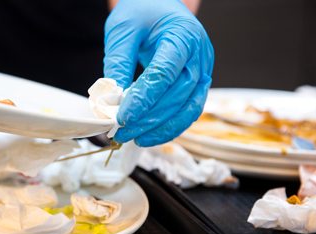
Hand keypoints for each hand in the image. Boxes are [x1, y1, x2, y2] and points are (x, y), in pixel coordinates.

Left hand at [104, 0, 213, 146]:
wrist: (161, 5)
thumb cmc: (144, 11)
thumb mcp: (123, 29)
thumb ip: (118, 64)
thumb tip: (111, 101)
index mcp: (182, 35)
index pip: (163, 74)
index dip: (143, 99)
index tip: (122, 117)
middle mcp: (199, 55)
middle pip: (177, 95)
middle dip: (148, 119)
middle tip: (122, 132)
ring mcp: (204, 71)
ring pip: (187, 109)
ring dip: (161, 129)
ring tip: (135, 138)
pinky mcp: (200, 84)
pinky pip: (189, 111)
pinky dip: (171, 126)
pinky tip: (150, 134)